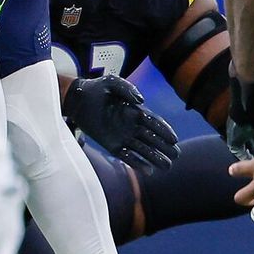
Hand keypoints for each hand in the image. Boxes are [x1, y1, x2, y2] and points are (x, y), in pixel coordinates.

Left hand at [63, 74, 179, 170]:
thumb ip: (127, 88)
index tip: (174, 139)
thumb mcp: (112, 82)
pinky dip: (137, 164)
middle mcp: (132, 125)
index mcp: (135, 111)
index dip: (164, 131)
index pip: (154, 122)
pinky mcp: (112, 145)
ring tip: (167, 167)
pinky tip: (149, 171)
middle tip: (176, 155)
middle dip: (165, 147)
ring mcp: (123, 136)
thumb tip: (141, 101)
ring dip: (155, 158)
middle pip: (152, 138)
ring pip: (143, 149)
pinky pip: (127, 156)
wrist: (77, 100)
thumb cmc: (96, 88)